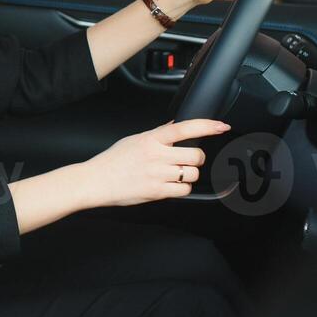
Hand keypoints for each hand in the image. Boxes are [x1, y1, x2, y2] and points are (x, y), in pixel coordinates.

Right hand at [80, 119, 228, 206]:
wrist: (96, 181)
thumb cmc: (112, 161)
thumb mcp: (134, 139)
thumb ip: (158, 134)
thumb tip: (176, 125)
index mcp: (151, 139)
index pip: (185, 128)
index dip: (207, 125)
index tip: (221, 126)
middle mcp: (157, 155)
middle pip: (195, 155)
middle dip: (195, 159)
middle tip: (184, 161)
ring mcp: (158, 174)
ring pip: (192, 174)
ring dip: (188, 175)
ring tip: (173, 174)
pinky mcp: (157, 191)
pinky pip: (183, 190)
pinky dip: (181, 189)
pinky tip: (169, 185)